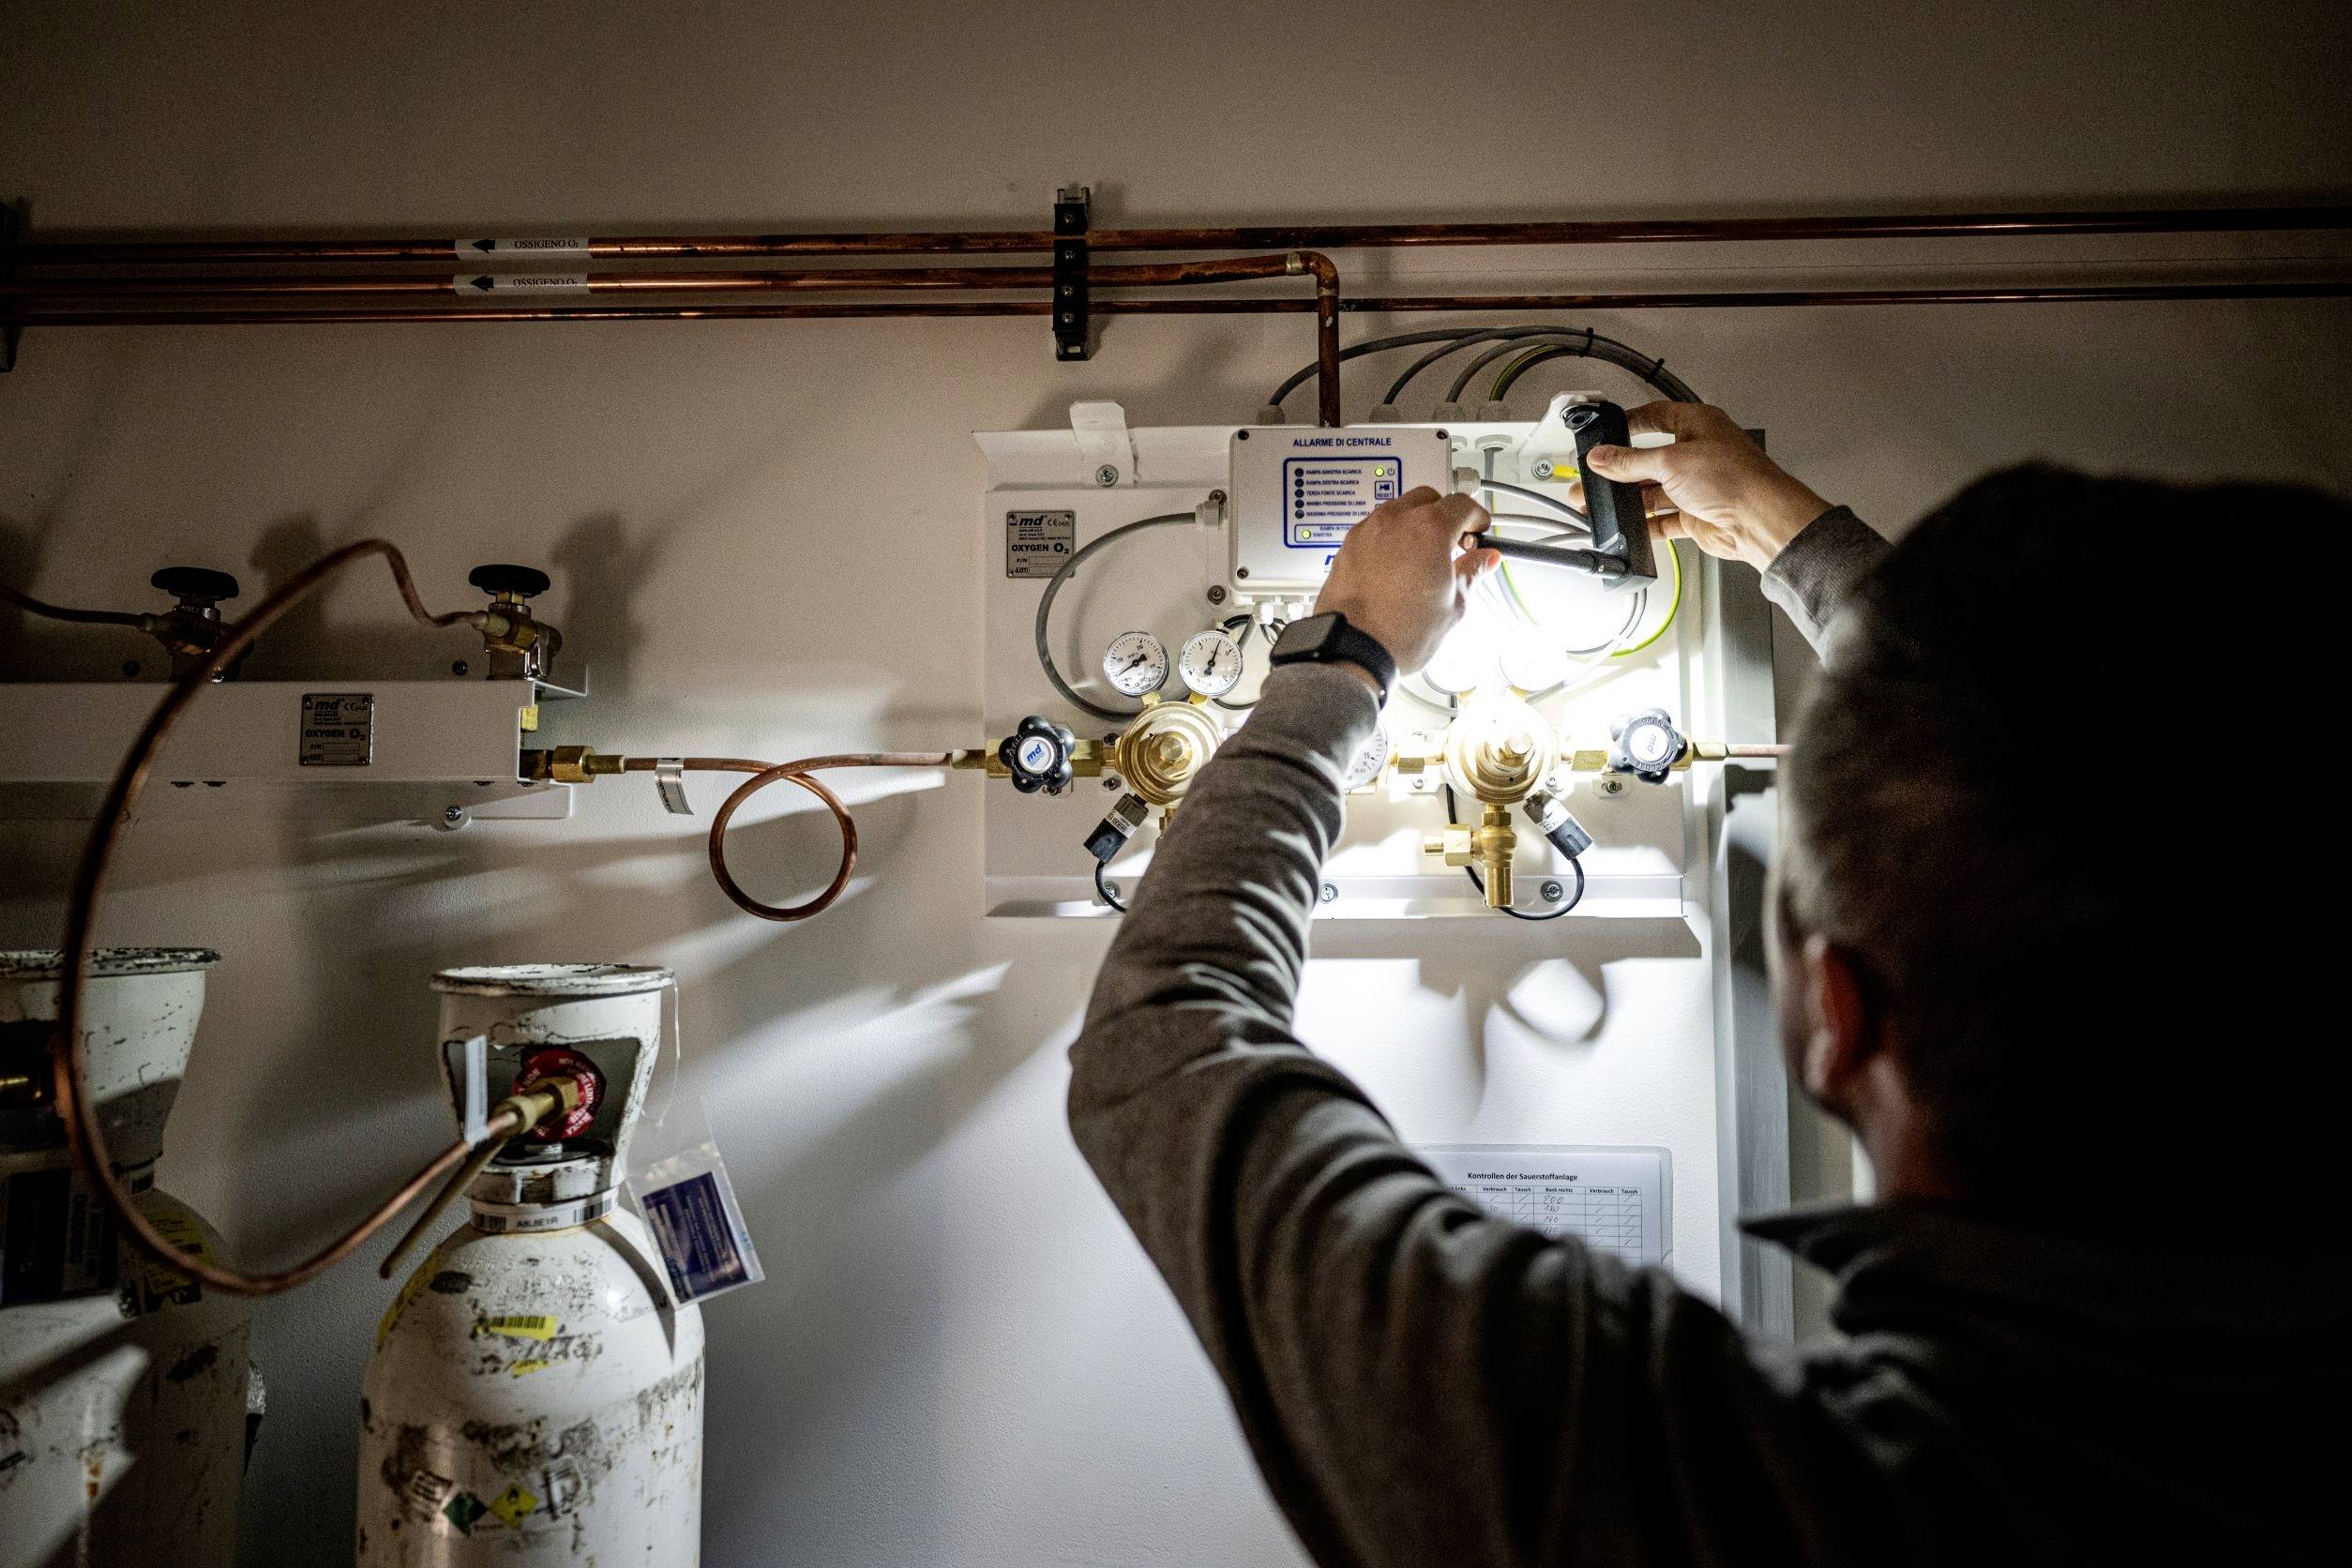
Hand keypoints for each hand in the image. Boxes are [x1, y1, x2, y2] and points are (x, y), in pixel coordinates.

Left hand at [1312, 487, 1498, 677]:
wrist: (1352, 651)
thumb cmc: (1399, 632)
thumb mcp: (1453, 605)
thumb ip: (1472, 573)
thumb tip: (1484, 559)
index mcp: (1428, 528)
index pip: (1462, 504)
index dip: (1476, 517)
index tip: (1478, 531)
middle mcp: (1394, 521)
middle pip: (1427, 499)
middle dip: (1444, 515)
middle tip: (1453, 544)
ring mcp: (1367, 531)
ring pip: (1397, 511)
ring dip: (1414, 524)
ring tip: (1422, 557)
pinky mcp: (1346, 547)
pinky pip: (1374, 530)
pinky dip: (1388, 538)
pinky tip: (1395, 566)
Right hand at [1572, 402, 1829, 573]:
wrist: (1760, 521)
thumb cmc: (1736, 480)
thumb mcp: (1671, 462)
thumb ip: (1630, 461)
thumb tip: (1602, 457)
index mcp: (1698, 425)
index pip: (1657, 416)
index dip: (1631, 422)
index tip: (1607, 431)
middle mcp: (1698, 453)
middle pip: (1649, 458)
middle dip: (1621, 470)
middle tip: (1596, 475)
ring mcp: (1697, 485)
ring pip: (1653, 490)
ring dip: (1628, 499)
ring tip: (1601, 504)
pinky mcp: (1695, 514)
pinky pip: (1663, 518)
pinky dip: (1645, 523)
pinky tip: (1629, 525)